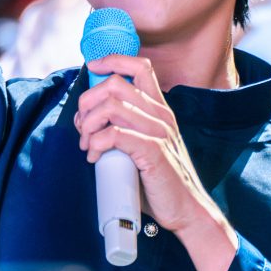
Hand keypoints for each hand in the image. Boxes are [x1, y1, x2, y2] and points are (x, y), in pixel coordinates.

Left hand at [76, 54, 226, 238]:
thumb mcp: (143, 147)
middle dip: (87, 103)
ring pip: (111, 106)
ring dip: (89, 125)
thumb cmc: (159, 182)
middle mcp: (160, 115)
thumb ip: (122, 130)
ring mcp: (158, 132)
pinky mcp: (153, 151)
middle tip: (83, 128)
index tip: (93, 68)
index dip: (112, 60)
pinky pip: (114, 134)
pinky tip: (95, 157)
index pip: (140, 66)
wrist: (187, 211)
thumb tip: (85, 122)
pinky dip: (96, 144)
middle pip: (115, 84)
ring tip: (87, 145)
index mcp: (160, 110)